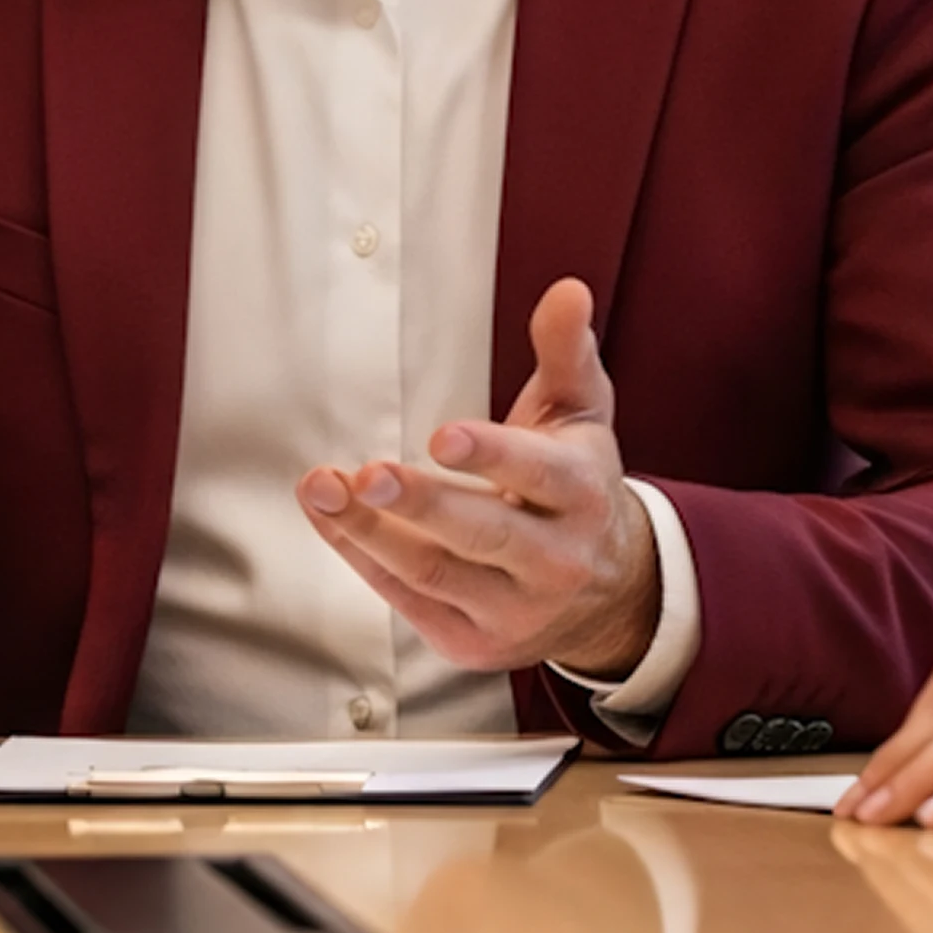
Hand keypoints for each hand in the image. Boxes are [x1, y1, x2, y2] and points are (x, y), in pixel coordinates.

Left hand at [296, 278, 659, 677]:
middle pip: (484, 532)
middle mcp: (556, 560)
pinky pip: (407, 598)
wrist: (610, 595)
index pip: (539, 476)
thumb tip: (567, 290)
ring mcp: (514, 610)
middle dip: (420, 504)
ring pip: (435, 572)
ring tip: (322, 489)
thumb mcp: (582, 415)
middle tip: (368, 474)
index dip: (492, 455)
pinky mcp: (472, 641)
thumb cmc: (579, 487)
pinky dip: (362, 557)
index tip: (442, 436)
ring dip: (370, 532)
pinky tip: (329, 518)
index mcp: (583, 495)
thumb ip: (566, 351)